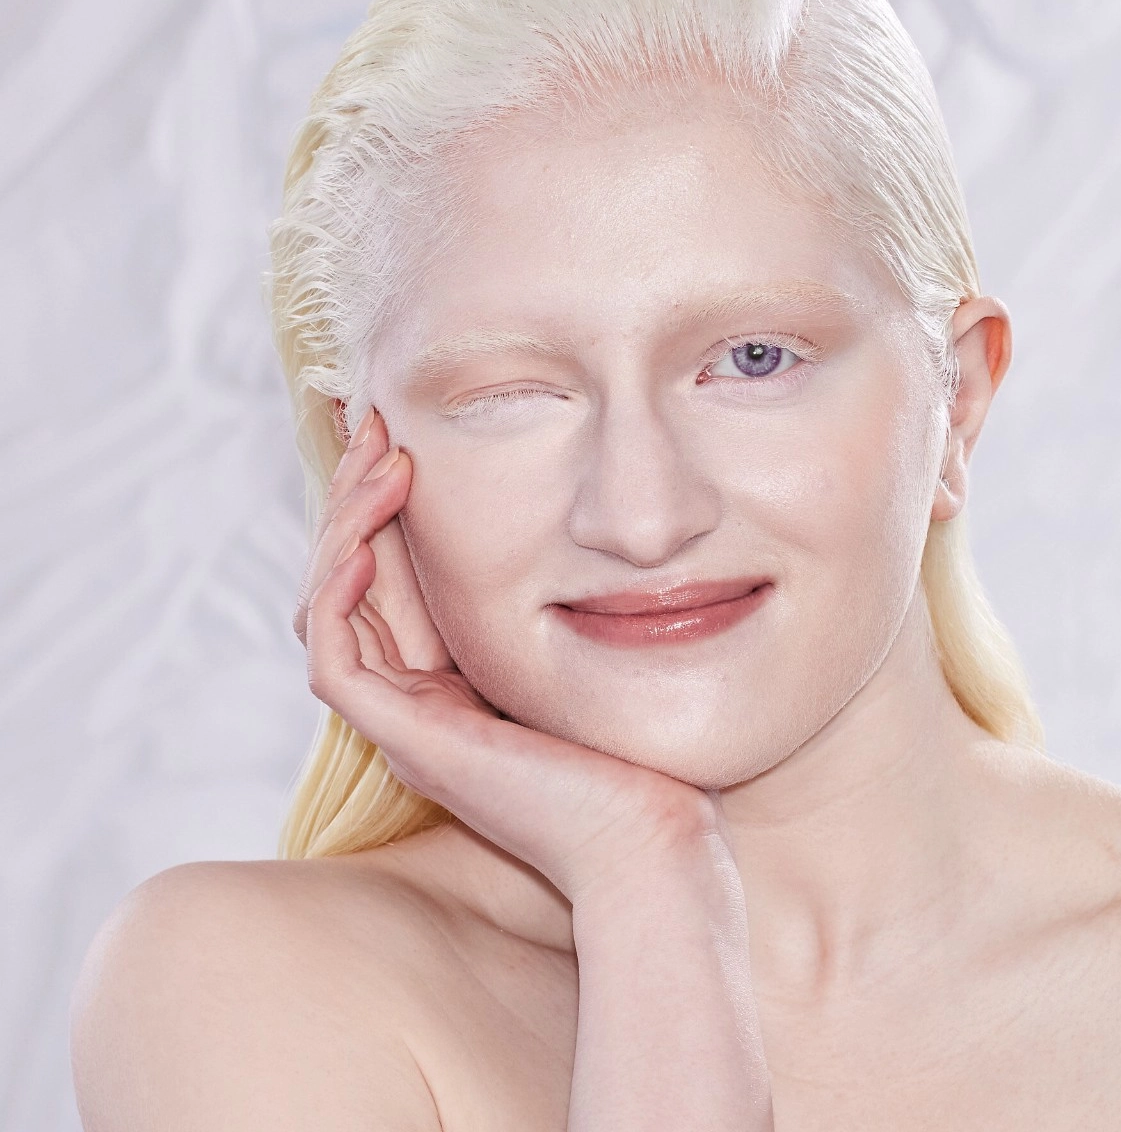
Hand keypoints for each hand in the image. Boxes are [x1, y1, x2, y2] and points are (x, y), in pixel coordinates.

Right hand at [294, 405, 723, 901]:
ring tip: (383, 464)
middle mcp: (415, 696)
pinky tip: (371, 540)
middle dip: (355, 499)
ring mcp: (406, 723)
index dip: (381, 505)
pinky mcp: (407, 741)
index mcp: (448, 676)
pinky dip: (338, 596)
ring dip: (344, 529)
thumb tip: (565, 517)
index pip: (385, 577)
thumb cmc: (633, 748)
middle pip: (347, 583)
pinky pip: (334, 663)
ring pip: (329, 612)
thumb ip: (552, 596)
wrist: (649, 836)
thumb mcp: (581, 644)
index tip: (403, 436)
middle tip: (378, 428)